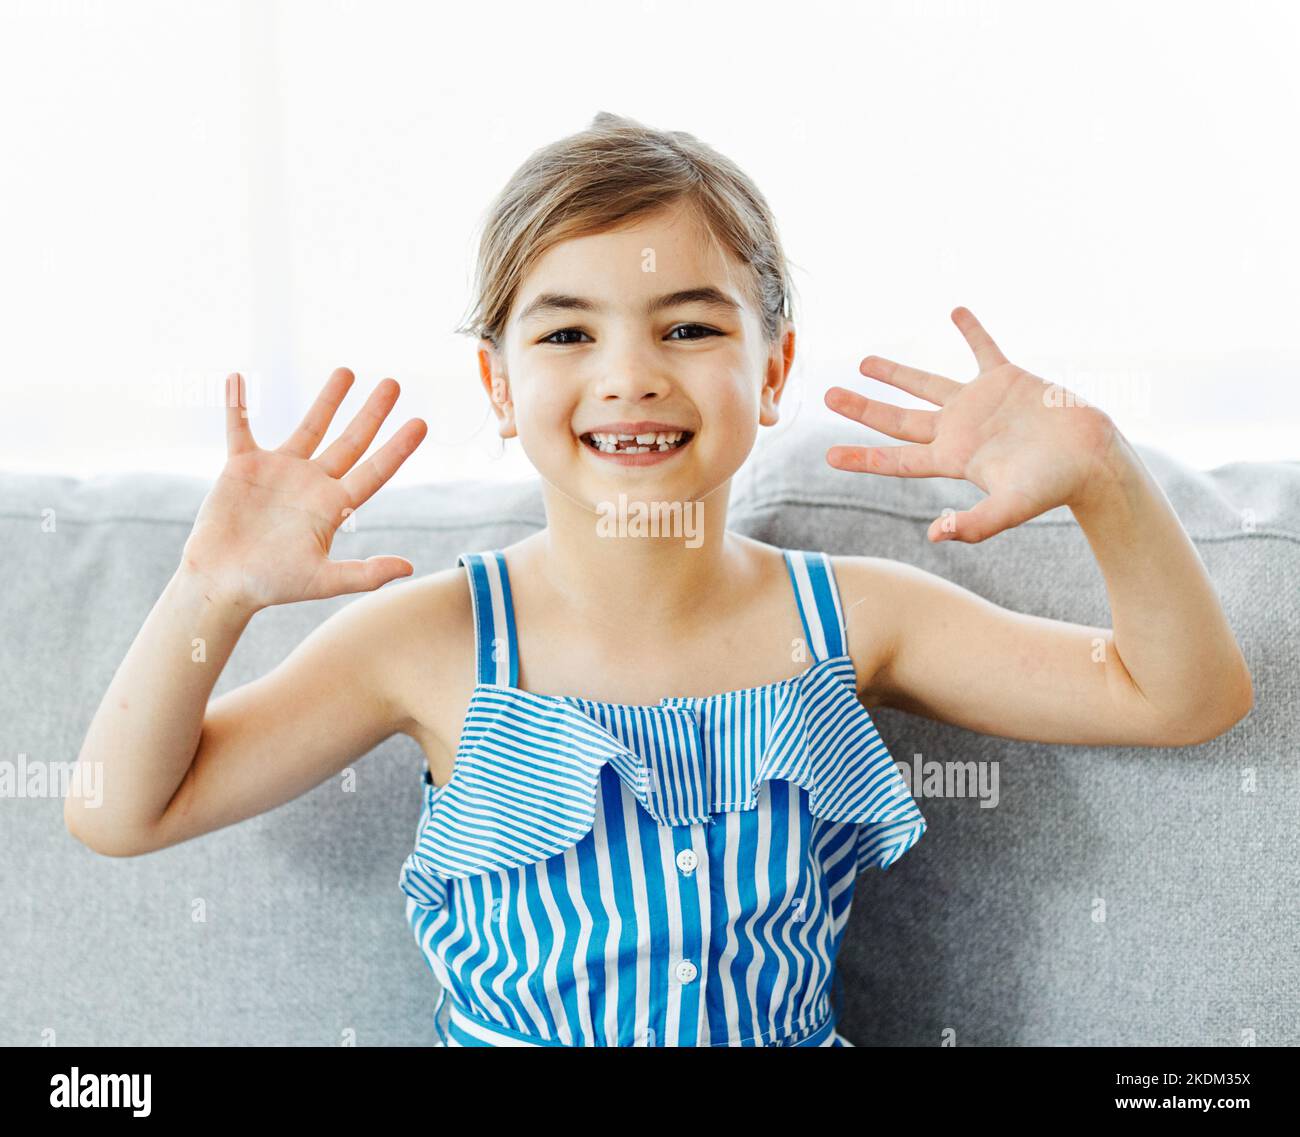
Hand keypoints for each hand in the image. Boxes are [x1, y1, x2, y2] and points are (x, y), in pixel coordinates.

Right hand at [181, 369, 427, 608]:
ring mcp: (280, 471)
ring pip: (310, 426)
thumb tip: (409, 568)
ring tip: (347, 372)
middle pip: (351, 440)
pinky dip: (237, 404)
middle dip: (372, 413)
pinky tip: (236, 378)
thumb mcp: (323, 581)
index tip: (421, 423)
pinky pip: (240, 427)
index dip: (398, 448)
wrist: (223, 582)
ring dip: (328, 400)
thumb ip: (365, 574)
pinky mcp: (243, 466)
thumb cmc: (272, 585)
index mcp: (334, 506)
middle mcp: (313, 483)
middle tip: (393, 384)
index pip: (375, 470)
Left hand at [824, 307, 1117, 543]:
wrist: (1092, 458)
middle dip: (862, 408)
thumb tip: (934, 535)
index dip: (861, 457)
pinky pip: (983, 348)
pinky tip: (954, 311)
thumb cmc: (1052, 486)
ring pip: (926, 383)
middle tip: (828, 396)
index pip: (895, 460)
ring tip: (865, 361)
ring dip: (896, 371)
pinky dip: (970, 330)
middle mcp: (958, 429)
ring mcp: (979, 403)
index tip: (827, 456)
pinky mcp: (1006, 379)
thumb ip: (974, 525)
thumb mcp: (1010, 509)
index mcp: (952, 459)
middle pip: (898, 419)